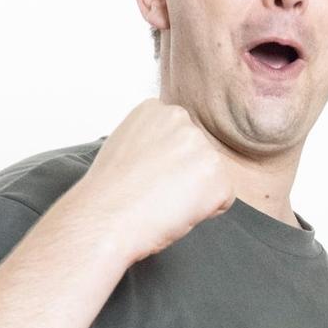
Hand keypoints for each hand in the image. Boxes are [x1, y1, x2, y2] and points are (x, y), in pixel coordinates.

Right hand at [70, 99, 237, 259]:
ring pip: (212, 177)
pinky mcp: (218, 175)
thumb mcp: (124, 146)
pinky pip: (223, 199)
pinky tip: (176, 211)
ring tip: (161, 201)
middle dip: (184, 176)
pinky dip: (206, 212)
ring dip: (195, 194)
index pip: (179, 139)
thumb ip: (152, 141)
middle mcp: (182, 120)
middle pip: (198, 155)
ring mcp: (202, 146)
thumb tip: (169, 154)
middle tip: (153, 192)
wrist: (104, 217)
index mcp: (156, 110)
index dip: (166, 164)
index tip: (145, 175)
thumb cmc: (107, 192)